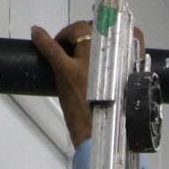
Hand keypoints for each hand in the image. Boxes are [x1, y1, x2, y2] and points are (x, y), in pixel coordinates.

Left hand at [34, 19, 152, 148]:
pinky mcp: (66, 72)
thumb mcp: (131, 97)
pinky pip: (52, 49)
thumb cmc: (118, 123)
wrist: (102, 139)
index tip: (105, 37)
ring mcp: (85, 64)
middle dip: (85, 31)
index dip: (114, 31)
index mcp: (127, 65)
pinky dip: (42, 39)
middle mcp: (109, 59)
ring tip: (63, 43)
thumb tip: (118, 77)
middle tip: (77, 42)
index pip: (130, 35)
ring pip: (77, 32)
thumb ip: (125, 82)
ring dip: (69, 34)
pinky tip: (36, 33)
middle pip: (97, 29)